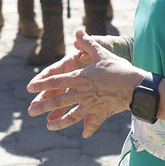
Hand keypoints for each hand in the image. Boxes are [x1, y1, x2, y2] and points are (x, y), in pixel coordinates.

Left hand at [27, 29, 143, 137]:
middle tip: (31, 111)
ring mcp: (91, 105)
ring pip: (72, 115)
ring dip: (60, 121)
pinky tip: (84, 134)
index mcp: (80, 78)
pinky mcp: (101, 113)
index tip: (29, 88)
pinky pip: (94, 122)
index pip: (56, 81)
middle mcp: (82, 93)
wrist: (135, 86)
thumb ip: (88, 44)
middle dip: (43, 106)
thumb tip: (78, 32)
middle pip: (59, 100)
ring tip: (49, 126)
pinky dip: (89, 128)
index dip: (42, 84)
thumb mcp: (102, 53)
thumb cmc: (118, 68)